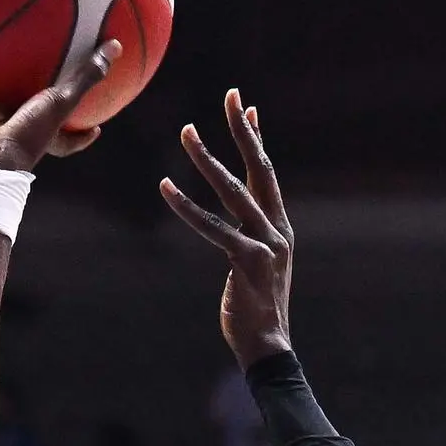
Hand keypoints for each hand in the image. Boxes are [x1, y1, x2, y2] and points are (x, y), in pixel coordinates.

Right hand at [0, 37, 120, 173]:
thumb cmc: (30, 136)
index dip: (72, 126)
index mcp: (30, 125)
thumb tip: (116, 46)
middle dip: (3, 87)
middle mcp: (1, 123)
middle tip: (4, 63)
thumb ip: (88, 76)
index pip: (53, 125)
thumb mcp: (63, 102)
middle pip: (3, 102)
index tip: (91, 121)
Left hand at [160, 89, 295, 365]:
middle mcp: (277, 230)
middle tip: (230, 96)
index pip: (267, 174)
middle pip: (260, 169)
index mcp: (279, 229)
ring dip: (209, 159)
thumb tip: (237, 227)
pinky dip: (187, 207)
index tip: (247, 107)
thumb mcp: (258, 269)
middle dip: (243, 130)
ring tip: (187, 132)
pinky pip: (213, 228)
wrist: (269, 349)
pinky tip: (166, 188)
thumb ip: (250, 241)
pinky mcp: (248, 262)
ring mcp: (266, 245)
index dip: (257, 139)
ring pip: (234, 192)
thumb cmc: (256, 312)